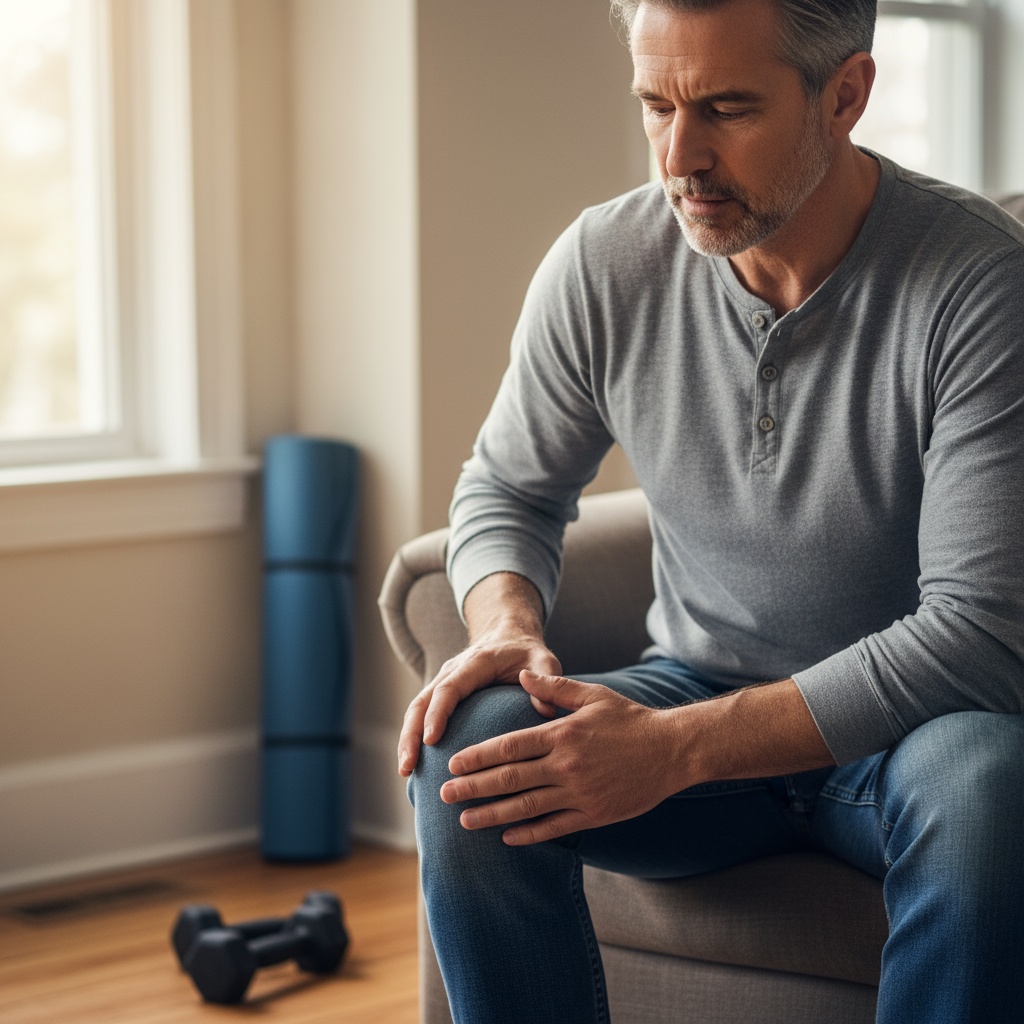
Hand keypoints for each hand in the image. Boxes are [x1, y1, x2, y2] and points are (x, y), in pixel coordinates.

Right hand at [397, 638, 561, 776]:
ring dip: (407, 738)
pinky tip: (414, 765)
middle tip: (407, 765)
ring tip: (405, 771)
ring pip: (416, 708)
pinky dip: (413, 736)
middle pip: (423, 700)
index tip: (431, 740)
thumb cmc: (527, 652)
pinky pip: (421, 713)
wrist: (508, 635)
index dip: (438, 713)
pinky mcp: (441, 692)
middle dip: (411, 733)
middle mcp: (452, 670)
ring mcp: (443, 680)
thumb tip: (546, 712)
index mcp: (475, 663)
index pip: (450, 688)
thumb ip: (547, 680)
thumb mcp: (544, 661)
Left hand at [439, 670, 686, 844]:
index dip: (479, 757)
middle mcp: (567, 766)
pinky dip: (528, 834)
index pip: (510, 747)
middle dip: (474, 787)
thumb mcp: (592, 696)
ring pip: (526, 807)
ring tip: (465, 820)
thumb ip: (554, 686)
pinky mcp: (594, 815)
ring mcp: (580, 794)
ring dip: (492, 815)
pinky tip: (507, 837)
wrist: (672, 751)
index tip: (455, 763)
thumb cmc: (630, 720)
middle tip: (445, 794)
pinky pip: (554, 828)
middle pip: (510, 779)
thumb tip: (523, 674)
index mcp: (562, 735)